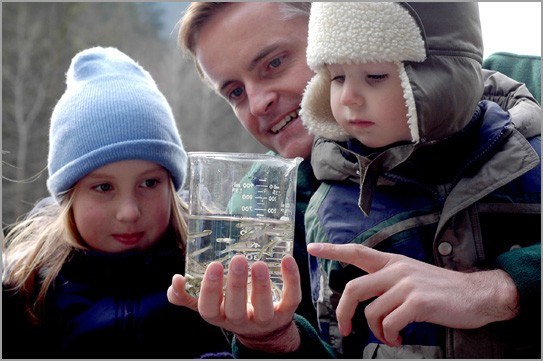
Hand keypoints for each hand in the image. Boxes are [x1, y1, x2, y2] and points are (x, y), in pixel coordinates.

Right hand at [168, 254, 302, 352]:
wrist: (263, 328)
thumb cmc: (230, 306)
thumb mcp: (208, 303)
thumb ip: (188, 294)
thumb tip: (176, 280)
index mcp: (218, 315)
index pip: (209, 309)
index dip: (209, 290)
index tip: (213, 266)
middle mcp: (240, 320)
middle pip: (236, 308)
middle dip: (236, 285)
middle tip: (237, 260)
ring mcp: (264, 318)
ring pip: (263, 307)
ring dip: (261, 285)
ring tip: (259, 263)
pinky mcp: (286, 312)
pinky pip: (291, 298)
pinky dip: (292, 279)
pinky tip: (287, 259)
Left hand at [307, 243, 518, 346]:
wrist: (477, 294)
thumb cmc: (443, 291)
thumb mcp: (412, 276)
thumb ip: (389, 283)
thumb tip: (368, 304)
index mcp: (393, 262)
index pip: (357, 251)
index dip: (332, 250)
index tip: (312, 248)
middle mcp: (396, 270)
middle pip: (354, 289)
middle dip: (344, 313)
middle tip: (347, 329)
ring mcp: (406, 284)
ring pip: (372, 312)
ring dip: (377, 331)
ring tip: (391, 335)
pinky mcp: (417, 302)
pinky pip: (389, 323)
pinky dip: (391, 336)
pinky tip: (400, 337)